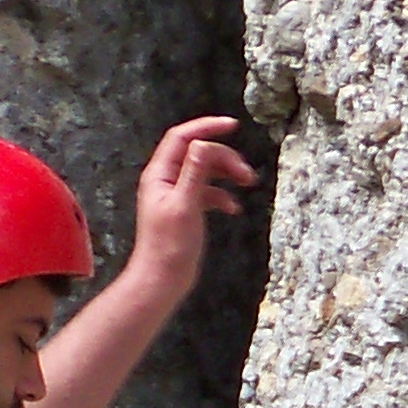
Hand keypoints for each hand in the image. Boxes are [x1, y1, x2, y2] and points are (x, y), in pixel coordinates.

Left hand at [121, 114, 257, 302]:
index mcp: (159, 174)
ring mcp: (176, 195)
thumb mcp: (185, 205)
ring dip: (227, 174)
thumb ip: (194, 173)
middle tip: (247, 173)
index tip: (232, 126)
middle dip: (224, 157)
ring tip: (248, 183)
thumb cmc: (168, 248)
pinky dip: (222, 196)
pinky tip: (233, 208)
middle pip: (198, 154)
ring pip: (205, 172)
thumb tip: (203, 145)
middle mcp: (166, 181)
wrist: (162, 281)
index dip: (206, 127)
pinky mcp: (186, 210)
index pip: (182, 137)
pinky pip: (207, 192)